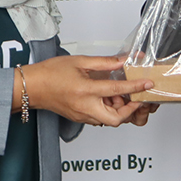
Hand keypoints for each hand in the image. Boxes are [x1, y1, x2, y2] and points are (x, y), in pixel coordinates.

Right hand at [17, 55, 154, 126]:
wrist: (32, 87)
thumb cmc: (51, 73)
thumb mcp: (80, 62)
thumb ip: (105, 62)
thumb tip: (123, 60)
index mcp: (85, 90)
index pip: (117, 89)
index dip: (135, 86)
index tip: (148, 83)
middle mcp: (85, 107)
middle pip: (116, 119)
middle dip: (129, 110)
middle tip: (134, 97)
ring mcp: (82, 115)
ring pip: (109, 120)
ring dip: (118, 109)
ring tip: (116, 94)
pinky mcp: (79, 118)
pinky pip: (99, 118)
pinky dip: (107, 110)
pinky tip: (106, 98)